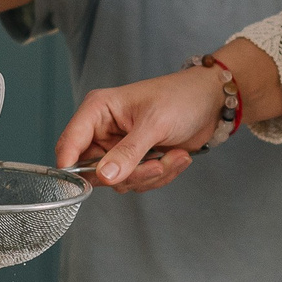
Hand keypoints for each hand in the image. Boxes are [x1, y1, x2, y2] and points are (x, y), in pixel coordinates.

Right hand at [54, 67, 222, 190]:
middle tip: (156, 165)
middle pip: (94, 171)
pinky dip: (160, 175)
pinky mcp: (136, 160)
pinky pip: (137, 182)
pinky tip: (177, 157)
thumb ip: (128, 152)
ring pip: (118, 181)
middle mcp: (103, 130)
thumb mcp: (154, 124)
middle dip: (130, 174)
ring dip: (150, 174)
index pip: (69, 143)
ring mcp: (119, 148)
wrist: (211, 103)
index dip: (72, 167)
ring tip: (174, 156)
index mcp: (98, 110)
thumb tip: (104, 176)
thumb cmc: (181, 98)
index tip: (93, 181)